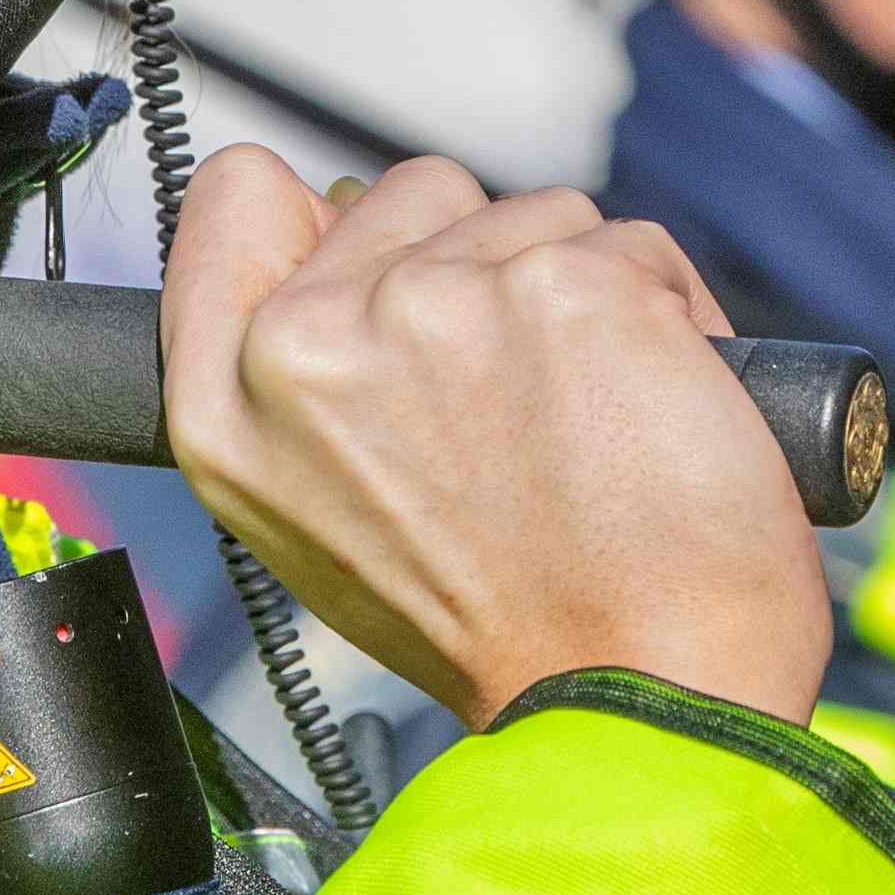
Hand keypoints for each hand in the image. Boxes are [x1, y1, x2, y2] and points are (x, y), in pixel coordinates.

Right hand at [160, 147, 829, 724]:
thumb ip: (300, 380)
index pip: (241, 197)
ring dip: (577, 294)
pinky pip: (633, 245)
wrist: (632, 701)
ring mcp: (439, 302)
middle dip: (475, 267)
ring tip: (586, 426)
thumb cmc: (502, 635)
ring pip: (531, 214)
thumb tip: (345, 234)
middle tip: (511, 408)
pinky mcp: (568, 285)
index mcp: (227, 410)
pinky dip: (668, 314)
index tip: (382, 272)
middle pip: (408, 193)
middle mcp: (311, 345)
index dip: (325, 222)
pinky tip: (654, 411)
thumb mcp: (319, 526)